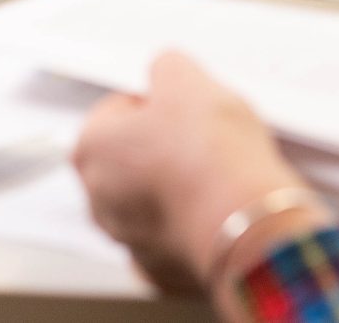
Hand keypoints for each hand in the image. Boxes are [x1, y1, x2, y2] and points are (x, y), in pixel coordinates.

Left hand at [72, 53, 319, 292]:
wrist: (249, 223)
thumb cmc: (210, 154)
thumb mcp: (186, 79)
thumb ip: (166, 67)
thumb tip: (166, 70)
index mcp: (90, 150)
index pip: (117, 110)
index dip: (155, 103)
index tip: (180, 107)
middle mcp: (99, 201)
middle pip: (131, 158)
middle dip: (162, 147)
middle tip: (201, 138)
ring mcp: (129, 241)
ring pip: (153, 201)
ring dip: (178, 188)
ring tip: (218, 174)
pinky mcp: (164, 272)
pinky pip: (178, 237)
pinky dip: (195, 226)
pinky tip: (219, 210)